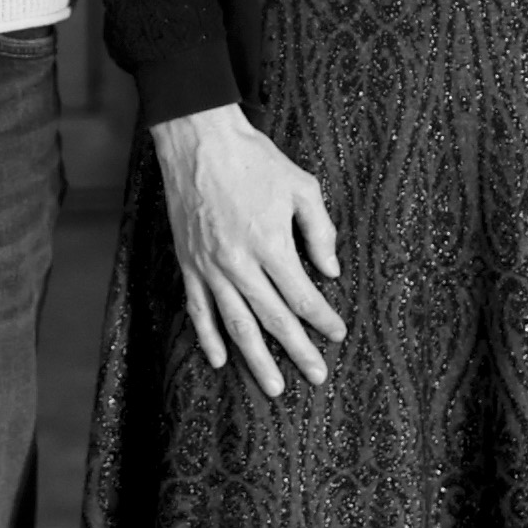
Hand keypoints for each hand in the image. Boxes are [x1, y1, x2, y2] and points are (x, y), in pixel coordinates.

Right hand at [151, 106, 345, 397]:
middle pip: (273, 320)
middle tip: (317, 377)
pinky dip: (208, 337)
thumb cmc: (255, 160)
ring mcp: (210, 267)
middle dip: (298, 351)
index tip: (338, 334)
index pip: (302, 296)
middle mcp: (239, 263)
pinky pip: (198, 309)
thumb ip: (320, 230)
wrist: (198, 141)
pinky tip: (219, 360)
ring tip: (272, 387)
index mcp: (271, 244)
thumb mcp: (302, 187)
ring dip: (256, 359)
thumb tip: (329, 269)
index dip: (322, 319)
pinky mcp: (189, 263)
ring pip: (235, 324)